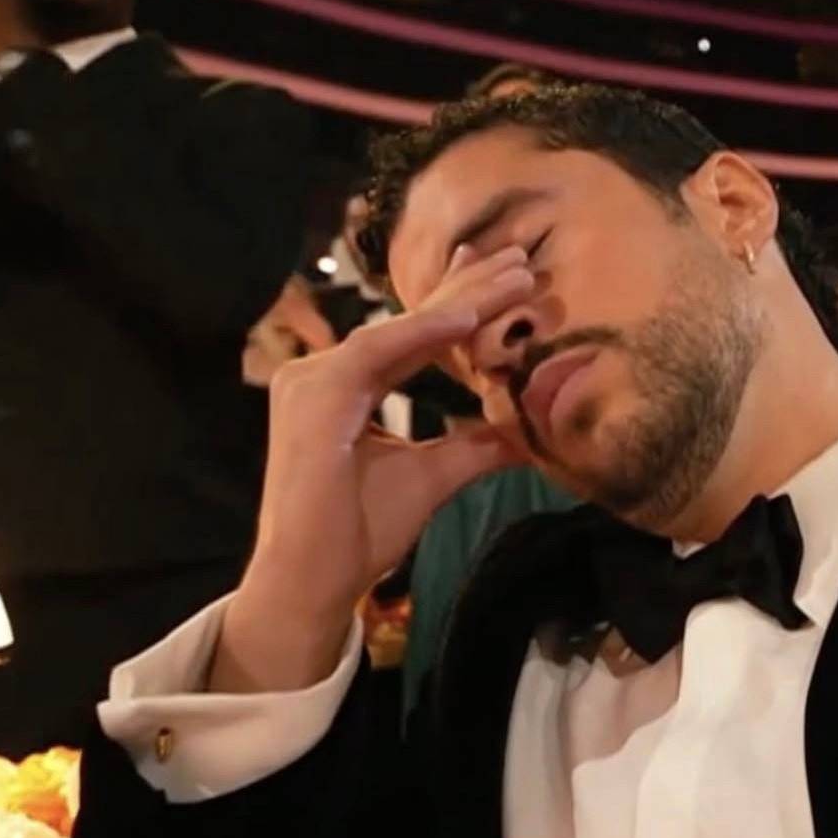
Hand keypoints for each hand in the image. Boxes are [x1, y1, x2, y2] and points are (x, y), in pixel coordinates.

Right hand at [213, 244, 534, 690]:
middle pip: (409, 324)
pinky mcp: (313, 398)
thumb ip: (474, 446)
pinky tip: (467, 317)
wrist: (315, 579)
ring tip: (512, 277)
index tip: (503, 276)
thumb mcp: (433, 477)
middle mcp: (323, 374)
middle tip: (520, 258)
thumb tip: (525, 432)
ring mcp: (312, 381)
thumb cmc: (360, 532)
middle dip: (468, 288)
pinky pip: (377, 355)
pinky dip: (422, 334)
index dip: (459, 303)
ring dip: (460, 302)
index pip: (412, 336)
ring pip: (399, 330)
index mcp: (345, 387)